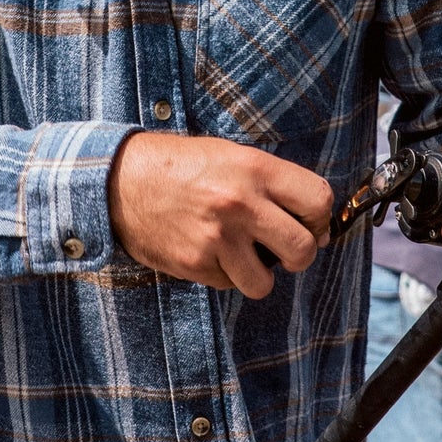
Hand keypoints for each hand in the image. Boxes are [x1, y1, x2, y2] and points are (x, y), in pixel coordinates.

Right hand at [109, 131, 334, 299]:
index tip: (308, 222)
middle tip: (281, 247)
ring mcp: (217, 238)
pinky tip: (209, 250)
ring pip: (266, 282)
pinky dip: (225, 274)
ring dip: (259, 273)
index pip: (319, 201)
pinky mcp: (195, 264)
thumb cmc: (184, 165)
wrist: (122, 179)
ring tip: (242, 253)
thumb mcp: (233, 156)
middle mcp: (241, 204)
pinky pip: (229, 285)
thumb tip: (318, 229)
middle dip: (299, 254)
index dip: (319, 217)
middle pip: (304, 249)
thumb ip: (275, 186)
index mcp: (256, 169)